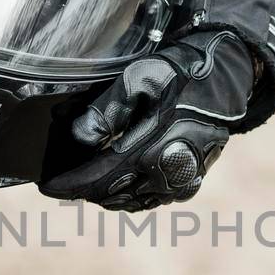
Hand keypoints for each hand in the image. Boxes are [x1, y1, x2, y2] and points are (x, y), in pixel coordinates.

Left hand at [40, 31, 253, 210]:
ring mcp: (181, 183)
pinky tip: (114, 183)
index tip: (46, 186)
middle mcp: (168, 175)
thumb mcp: (138, 80)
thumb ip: (104, 112)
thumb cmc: (182, 73)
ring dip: (103, 193)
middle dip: (82, 189)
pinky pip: (149, 199)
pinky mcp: (189, 183)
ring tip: (82, 181)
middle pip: (111, 194)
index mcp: (154, 151)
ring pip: (129, 201)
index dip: (69, 184)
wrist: (228, 77)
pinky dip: (127, 194)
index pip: (99, 179)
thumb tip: (77, 139)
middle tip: (60, 181)